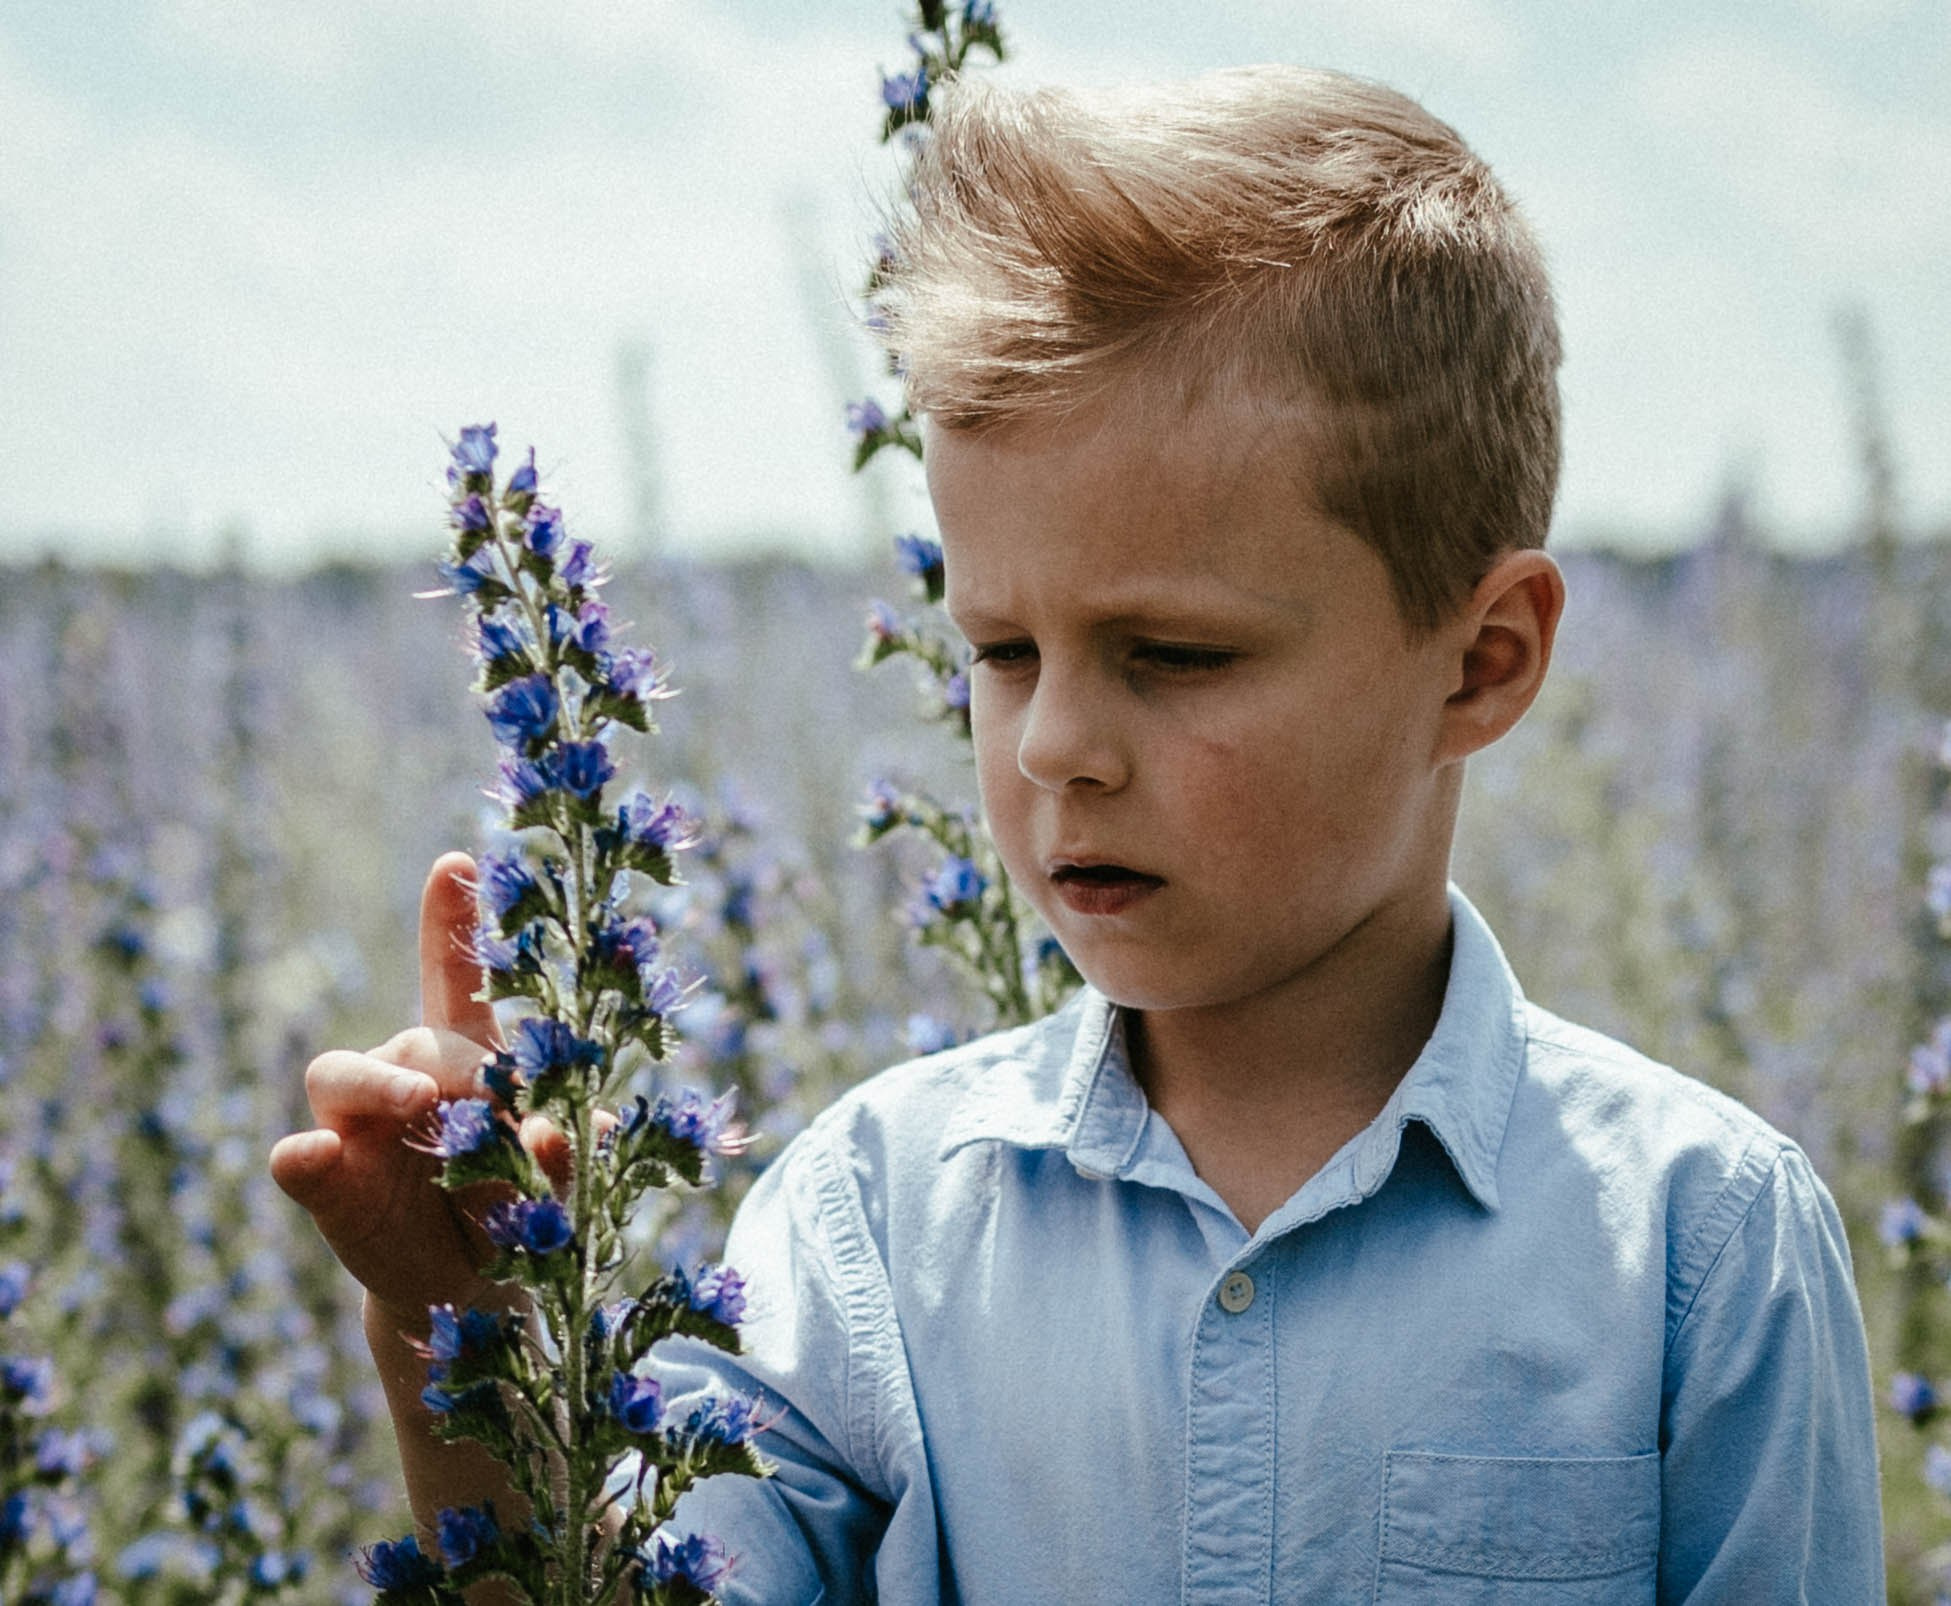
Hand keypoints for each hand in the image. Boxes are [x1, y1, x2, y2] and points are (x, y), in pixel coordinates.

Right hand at [270, 852, 570, 1333]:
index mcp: (469, 1056)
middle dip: (460, 1065)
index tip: (456, 863)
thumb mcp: (559, 1182)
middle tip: (493, 1094)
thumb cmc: (523, 1211)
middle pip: (422, 1039)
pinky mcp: (326, 1182)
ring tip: (417, 1099)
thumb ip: (566, 1154)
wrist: (477, 1288)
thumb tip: (562, 1132)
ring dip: (381, 1084)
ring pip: (344, 1076)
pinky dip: (305, 1160)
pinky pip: (302, 1162)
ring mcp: (356, 1125)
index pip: (457, 980)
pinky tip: (310, 1156)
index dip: (452, 921)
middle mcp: (405, 1072)